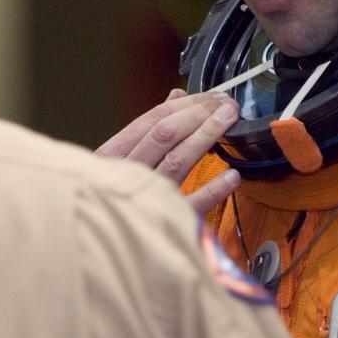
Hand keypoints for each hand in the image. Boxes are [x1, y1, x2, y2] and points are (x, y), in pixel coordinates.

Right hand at [97, 89, 242, 213]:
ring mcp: (144, 198)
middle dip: (199, 115)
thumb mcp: (124, 157)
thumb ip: (152, 127)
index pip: (152, 119)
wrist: (106, 242)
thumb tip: (176, 96)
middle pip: (164, 135)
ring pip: (177, 162)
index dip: (186, 104)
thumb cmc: (116, 194)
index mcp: (114, 154)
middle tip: (226, 105)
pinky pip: (190, 205)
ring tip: (228, 122)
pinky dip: (212, 190)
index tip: (212, 97)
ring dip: (205, 137)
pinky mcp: (163, 224)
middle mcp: (126, 173)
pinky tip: (231, 175)